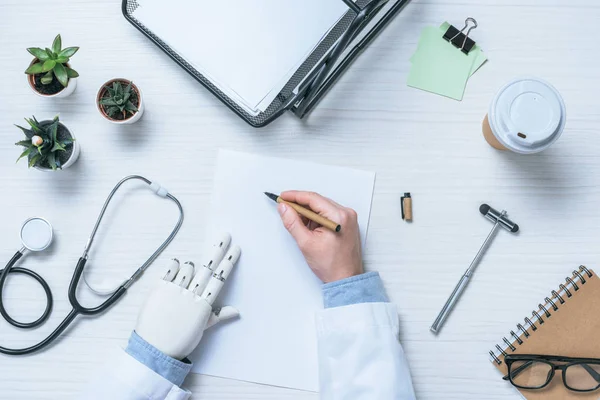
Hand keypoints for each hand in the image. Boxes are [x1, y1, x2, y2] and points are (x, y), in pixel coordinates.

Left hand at [134, 234, 240, 359]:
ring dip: (190, 267)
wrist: (154, 349)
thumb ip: (218, 315)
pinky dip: (175, 266)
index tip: (235, 249)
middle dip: (218, 250)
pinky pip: (170, 269)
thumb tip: (236, 311)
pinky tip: (177, 266)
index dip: (228, 262)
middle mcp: (192, 295)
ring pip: (188, 268)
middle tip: (225, 236)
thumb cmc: (180, 341)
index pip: (220, 279)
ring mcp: (175, 290)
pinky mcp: (160, 288)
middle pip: (208, 268)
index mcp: (204, 305)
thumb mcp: (202, 329)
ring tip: (187, 275)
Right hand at [277, 191, 362, 282]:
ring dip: (307, 212)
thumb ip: (293, 222)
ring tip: (296, 221)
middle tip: (285, 208)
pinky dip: (315, 217)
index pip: (313, 199)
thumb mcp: (306, 243)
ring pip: (322, 207)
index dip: (295, 196)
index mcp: (339, 217)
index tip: (283, 197)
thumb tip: (284, 208)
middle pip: (318, 201)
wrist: (345, 279)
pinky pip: (327, 214)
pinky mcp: (346, 223)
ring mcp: (348, 218)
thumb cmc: (332, 265)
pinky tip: (307, 226)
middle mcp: (346, 214)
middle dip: (300, 204)